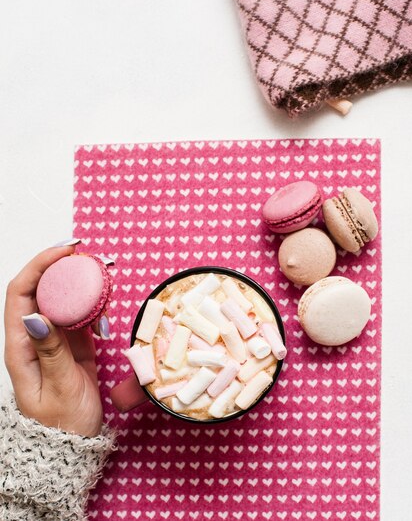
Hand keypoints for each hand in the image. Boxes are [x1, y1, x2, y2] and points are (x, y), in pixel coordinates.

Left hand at [4, 245, 103, 436]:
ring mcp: (56, 339)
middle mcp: (36, 336)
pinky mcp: (75, 345)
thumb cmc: (61, 423)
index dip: (39, 266)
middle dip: (64, 267)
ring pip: (65, 299)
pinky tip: (107, 300)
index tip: (64, 251)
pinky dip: (95, 304)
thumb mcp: (56, 387)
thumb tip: (36, 314)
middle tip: (90, 256)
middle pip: (43, 289)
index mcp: (21, 346)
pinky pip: (83, 315)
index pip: (21, 293)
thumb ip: (50, 350)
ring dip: (82, 283)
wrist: (74, 444)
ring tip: (103, 273)